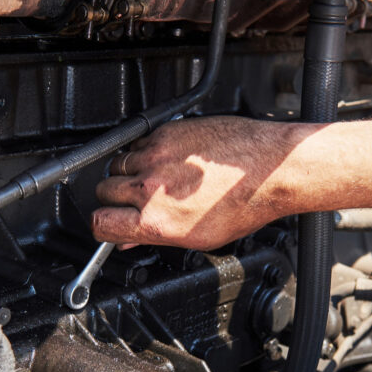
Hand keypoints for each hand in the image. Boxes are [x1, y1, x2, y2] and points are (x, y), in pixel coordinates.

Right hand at [92, 116, 303, 250]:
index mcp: (157, 220)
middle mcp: (151, 187)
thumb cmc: (244, 203)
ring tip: (157, 177)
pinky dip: (147, 150)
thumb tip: (129, 239)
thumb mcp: (199, 237)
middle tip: (135, 198)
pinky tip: (171, 159)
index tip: (110, 221)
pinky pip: (139, 142)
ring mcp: (156, 156)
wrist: (269, 167)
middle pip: (103, 190)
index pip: (101, 223)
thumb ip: (155, 236)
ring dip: (129, 171)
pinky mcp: (166, 133)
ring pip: (117, 163)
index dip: (103, 224)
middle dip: (114, 196)